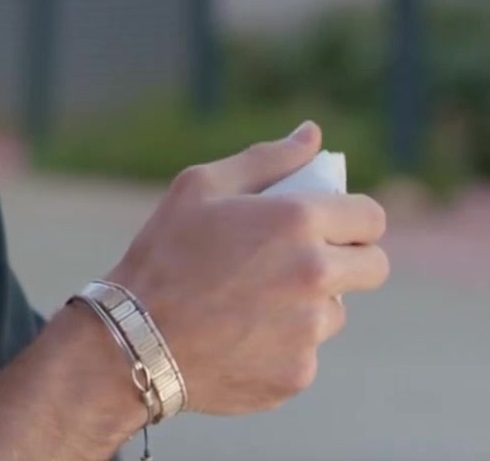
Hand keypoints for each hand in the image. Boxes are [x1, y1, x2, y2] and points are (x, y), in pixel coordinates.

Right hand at [103, 120, 389, 415]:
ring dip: (309, 305)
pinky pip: (305, 352)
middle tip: (298, 264)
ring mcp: (311, 329)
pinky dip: (280, 344)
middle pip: (374, 267)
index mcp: (297, 221)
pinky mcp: (299, 372)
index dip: (352, 219)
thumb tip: (312, 134)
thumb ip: (267, 159)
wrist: (133, 340)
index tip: (330, 227)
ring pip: (336, 311)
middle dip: (348, 261)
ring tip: (248, 303)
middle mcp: (316, 274)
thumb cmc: (163, 252)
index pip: (371, 217)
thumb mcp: (200, 188)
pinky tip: (236, 337)